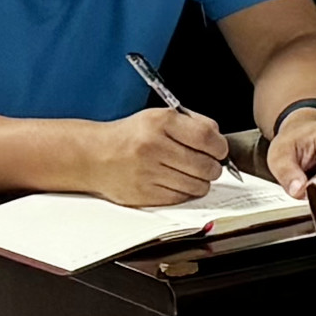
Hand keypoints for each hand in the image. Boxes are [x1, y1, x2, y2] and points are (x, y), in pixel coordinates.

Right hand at [84, 107, 228, 205]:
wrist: (95, 156)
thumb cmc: (130, 136)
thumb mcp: (158, 117)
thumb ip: (191, 124)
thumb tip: (219, 142)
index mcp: (160, 122)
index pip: (207, 137)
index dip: (220, 147)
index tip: (219, 150)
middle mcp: (154, 146)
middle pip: (206, 166)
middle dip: (213, 167)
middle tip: (207, 164)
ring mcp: (149, 173)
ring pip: (197, 186)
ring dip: (200, 182)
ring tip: (189, 173)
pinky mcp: (145, 194)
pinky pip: (181, 198)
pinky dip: (184, 192)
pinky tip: (175, 182)